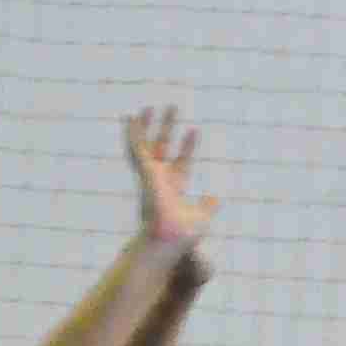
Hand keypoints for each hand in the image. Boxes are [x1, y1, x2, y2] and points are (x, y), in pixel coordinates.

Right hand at [124, 106, 212, 249]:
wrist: (169, 239)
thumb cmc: (182, 235)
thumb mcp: (201, 217)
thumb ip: (207, 207)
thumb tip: (215, 198)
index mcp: (172, 190)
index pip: (180, 163)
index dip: (188, 147)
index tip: (194, 130)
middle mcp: (158, 181)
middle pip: (162, 149)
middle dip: (167, 129)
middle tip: (172, 108)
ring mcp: (150, 176)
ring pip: (146, 146)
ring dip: (147, 127)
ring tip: (147, 107)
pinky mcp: (145, 172)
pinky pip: (136, 149)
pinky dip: (132, 134)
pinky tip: (130, 118)